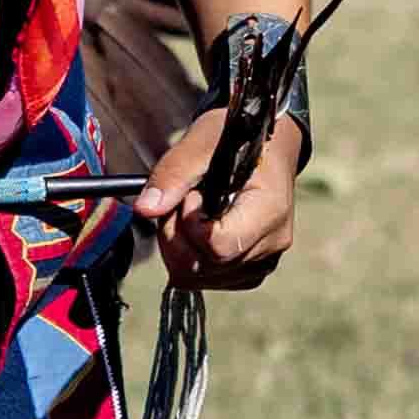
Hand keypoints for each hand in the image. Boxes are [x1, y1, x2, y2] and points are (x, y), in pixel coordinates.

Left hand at [133, 109, 303, 291]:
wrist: (266, 148)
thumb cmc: (237, 139)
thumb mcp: (202, 142)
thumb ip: (172, 175)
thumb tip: (145, 209)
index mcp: (270, 210)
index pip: (218, 245)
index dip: (190, 223)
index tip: (191, 195)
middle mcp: (272, 242)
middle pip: (205, 266)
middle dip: (176, 235)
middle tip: (179, 202)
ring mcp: (264, 260)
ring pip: (200, 277)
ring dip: (179, 247)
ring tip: (188, 212)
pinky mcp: (251, 270)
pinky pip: (207, 279)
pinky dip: (190, 258)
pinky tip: (196, 229)